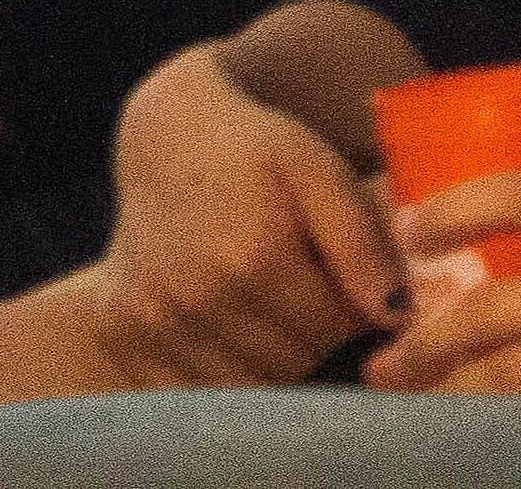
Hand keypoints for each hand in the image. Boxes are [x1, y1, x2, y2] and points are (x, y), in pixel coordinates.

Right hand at [92, 44, 404, 385]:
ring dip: (269, 358)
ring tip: (266, 303)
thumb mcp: (318, 169)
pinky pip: (191, 389)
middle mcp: (198, 298)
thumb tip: (396, 318)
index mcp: (254, 258)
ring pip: (246, 385)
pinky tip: (226, 323)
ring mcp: (156, 319)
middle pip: (292, 365)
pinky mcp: (124, 330)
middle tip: (303, 288)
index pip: (335, 333)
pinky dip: (219, 370)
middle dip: (313, 337)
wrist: (169, 132)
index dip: (350, 310)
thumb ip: (361, 242)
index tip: (340, 277)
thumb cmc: (256, 150)